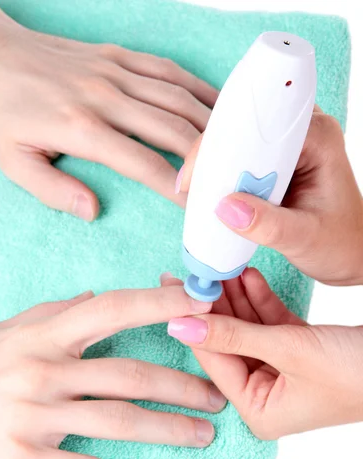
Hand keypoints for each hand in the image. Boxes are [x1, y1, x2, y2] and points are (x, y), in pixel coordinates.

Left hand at [0, 1, 217, 218]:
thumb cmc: (1, 112)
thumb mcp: (13, 162)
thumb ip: (53, 190)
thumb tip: (93, 211)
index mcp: (81, 128)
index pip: (143, 162)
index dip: (177, 187)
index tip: (199, 207)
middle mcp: (105, 96)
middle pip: (173, 128)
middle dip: (206, 158)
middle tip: (228, 181)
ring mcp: (114, 71)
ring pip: (178, 97)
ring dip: (210, 123)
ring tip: (234, 148)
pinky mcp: (117, 56)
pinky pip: (167, 70)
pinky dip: (196, 88)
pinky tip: (216, 105)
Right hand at [0, 285, 223, 458]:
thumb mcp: (4, 332)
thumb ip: (51, 312)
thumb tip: (92, 297)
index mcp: (43, 335)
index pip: (113, 309)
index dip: (160, 303)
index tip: (201, 301)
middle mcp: (43, 370)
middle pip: (129, 374)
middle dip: (181, 384)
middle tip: (218, 394)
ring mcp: (34, 415)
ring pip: (117, 421)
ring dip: (168, 430)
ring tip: (204, 436)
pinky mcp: (23, 458)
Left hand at [161, 270, 362, 438]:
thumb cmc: (356, 371)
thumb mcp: (288, 349)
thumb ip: (233, 334)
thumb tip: (180, 324)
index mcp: (260, 411)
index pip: (214, 360)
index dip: (194, 323)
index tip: (171, 291)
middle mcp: (268, 396)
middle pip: (229, 342)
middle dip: (215, 306)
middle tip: (191, 271)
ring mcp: (284, 373)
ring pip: (249, 329)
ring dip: (237, 298)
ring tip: (219, 265)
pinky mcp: (300, 352)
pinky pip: (272, 324)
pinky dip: (261, 300)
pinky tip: (248, 275)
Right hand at [176, 106, 362, 285]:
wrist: (350, 253)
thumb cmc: (341, 244)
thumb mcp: (305, 238)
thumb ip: (268, 226)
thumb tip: (226, 208)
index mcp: (318, 138)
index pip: (262, 125)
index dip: (226, 142)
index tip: (201, 173)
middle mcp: (302, 133)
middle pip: (244, 127)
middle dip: (214, 154)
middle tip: (192, 187)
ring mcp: (287, 146)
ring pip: (237, 142)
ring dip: (215, 167)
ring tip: (196, 194)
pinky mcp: (275, 162)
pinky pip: (239, 159)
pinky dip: (222, 177)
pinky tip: (209, 196)